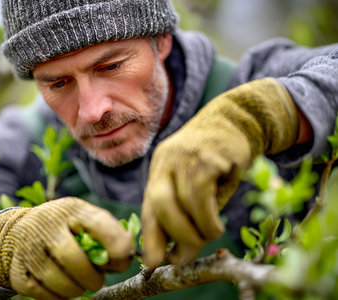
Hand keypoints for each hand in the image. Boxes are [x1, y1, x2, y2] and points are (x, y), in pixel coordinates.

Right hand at [0, 197, 132, 298]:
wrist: (19, 230)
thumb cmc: (64, 226)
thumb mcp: (84, 219)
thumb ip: (108, 232)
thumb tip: (128, 254)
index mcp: (70, 209)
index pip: (96, 222)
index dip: (114, 241)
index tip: (124, 256)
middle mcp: (46, 225)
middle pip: (72, 258)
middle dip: (91, 277)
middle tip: (97, 280)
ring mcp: (28, 248)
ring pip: (57, 280)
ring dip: (76, 289)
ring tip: (80, 283)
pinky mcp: (17, 270)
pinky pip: (42, 294)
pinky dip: (59, 297)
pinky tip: (64, 288)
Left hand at [142, 78, 299, 266]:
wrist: (236, 121)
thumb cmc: (216, 162)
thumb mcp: (196, 186)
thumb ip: (187, 215)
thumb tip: (178, 255)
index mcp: (159, 169)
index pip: (148, 206)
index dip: (149, 237)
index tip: (153, 262)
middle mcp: (166, 161)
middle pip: (158, 203)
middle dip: (172, 235)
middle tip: (185, 255)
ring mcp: (185, 156)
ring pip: (181, 202)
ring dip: (195, 231)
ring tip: (208, 236)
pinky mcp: (207, 156)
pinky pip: (201, 195)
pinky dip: (207, 219)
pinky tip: (215, 227)